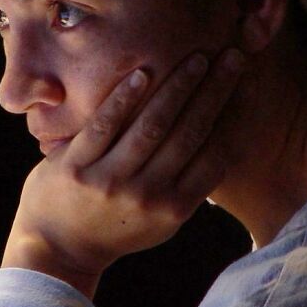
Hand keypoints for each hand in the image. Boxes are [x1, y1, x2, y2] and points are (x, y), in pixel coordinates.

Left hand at [1, 48, 244, 297]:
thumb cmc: (118, 226)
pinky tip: (142, 73)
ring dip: (179, 87)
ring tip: (197, 58)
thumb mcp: (162, 218)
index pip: (217, 153)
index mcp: (175, 208)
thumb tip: (226, 134)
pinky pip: (103, 126)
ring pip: (152, 126)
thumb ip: (189, 184)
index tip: (248, 81)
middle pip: (191, 133)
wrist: (58, 250)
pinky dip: (124, 99)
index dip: (237, 114)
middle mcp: (147, 196)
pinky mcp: (74, 168)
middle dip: (216, 91)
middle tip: (233, 57)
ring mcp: (110, 181)